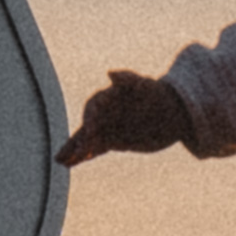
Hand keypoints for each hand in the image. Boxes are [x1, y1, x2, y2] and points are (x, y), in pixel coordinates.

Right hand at [60, 68, 195, 166]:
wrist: (174, 112)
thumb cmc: (159, 94)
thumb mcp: (145, 85)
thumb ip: (127, 79)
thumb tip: (110, 73)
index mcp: (109, 97)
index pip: (93, 107)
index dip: (89, 119)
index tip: (90, 133)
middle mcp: (105, 113)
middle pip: (85, 126)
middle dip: (75, 140)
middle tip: (65, 153)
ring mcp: (109, 127)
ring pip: (87, 140)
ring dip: (75, 150)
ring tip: (61, 162)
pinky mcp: (115, 141)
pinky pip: (96, 148)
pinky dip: (85, 155)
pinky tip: (73, 162)